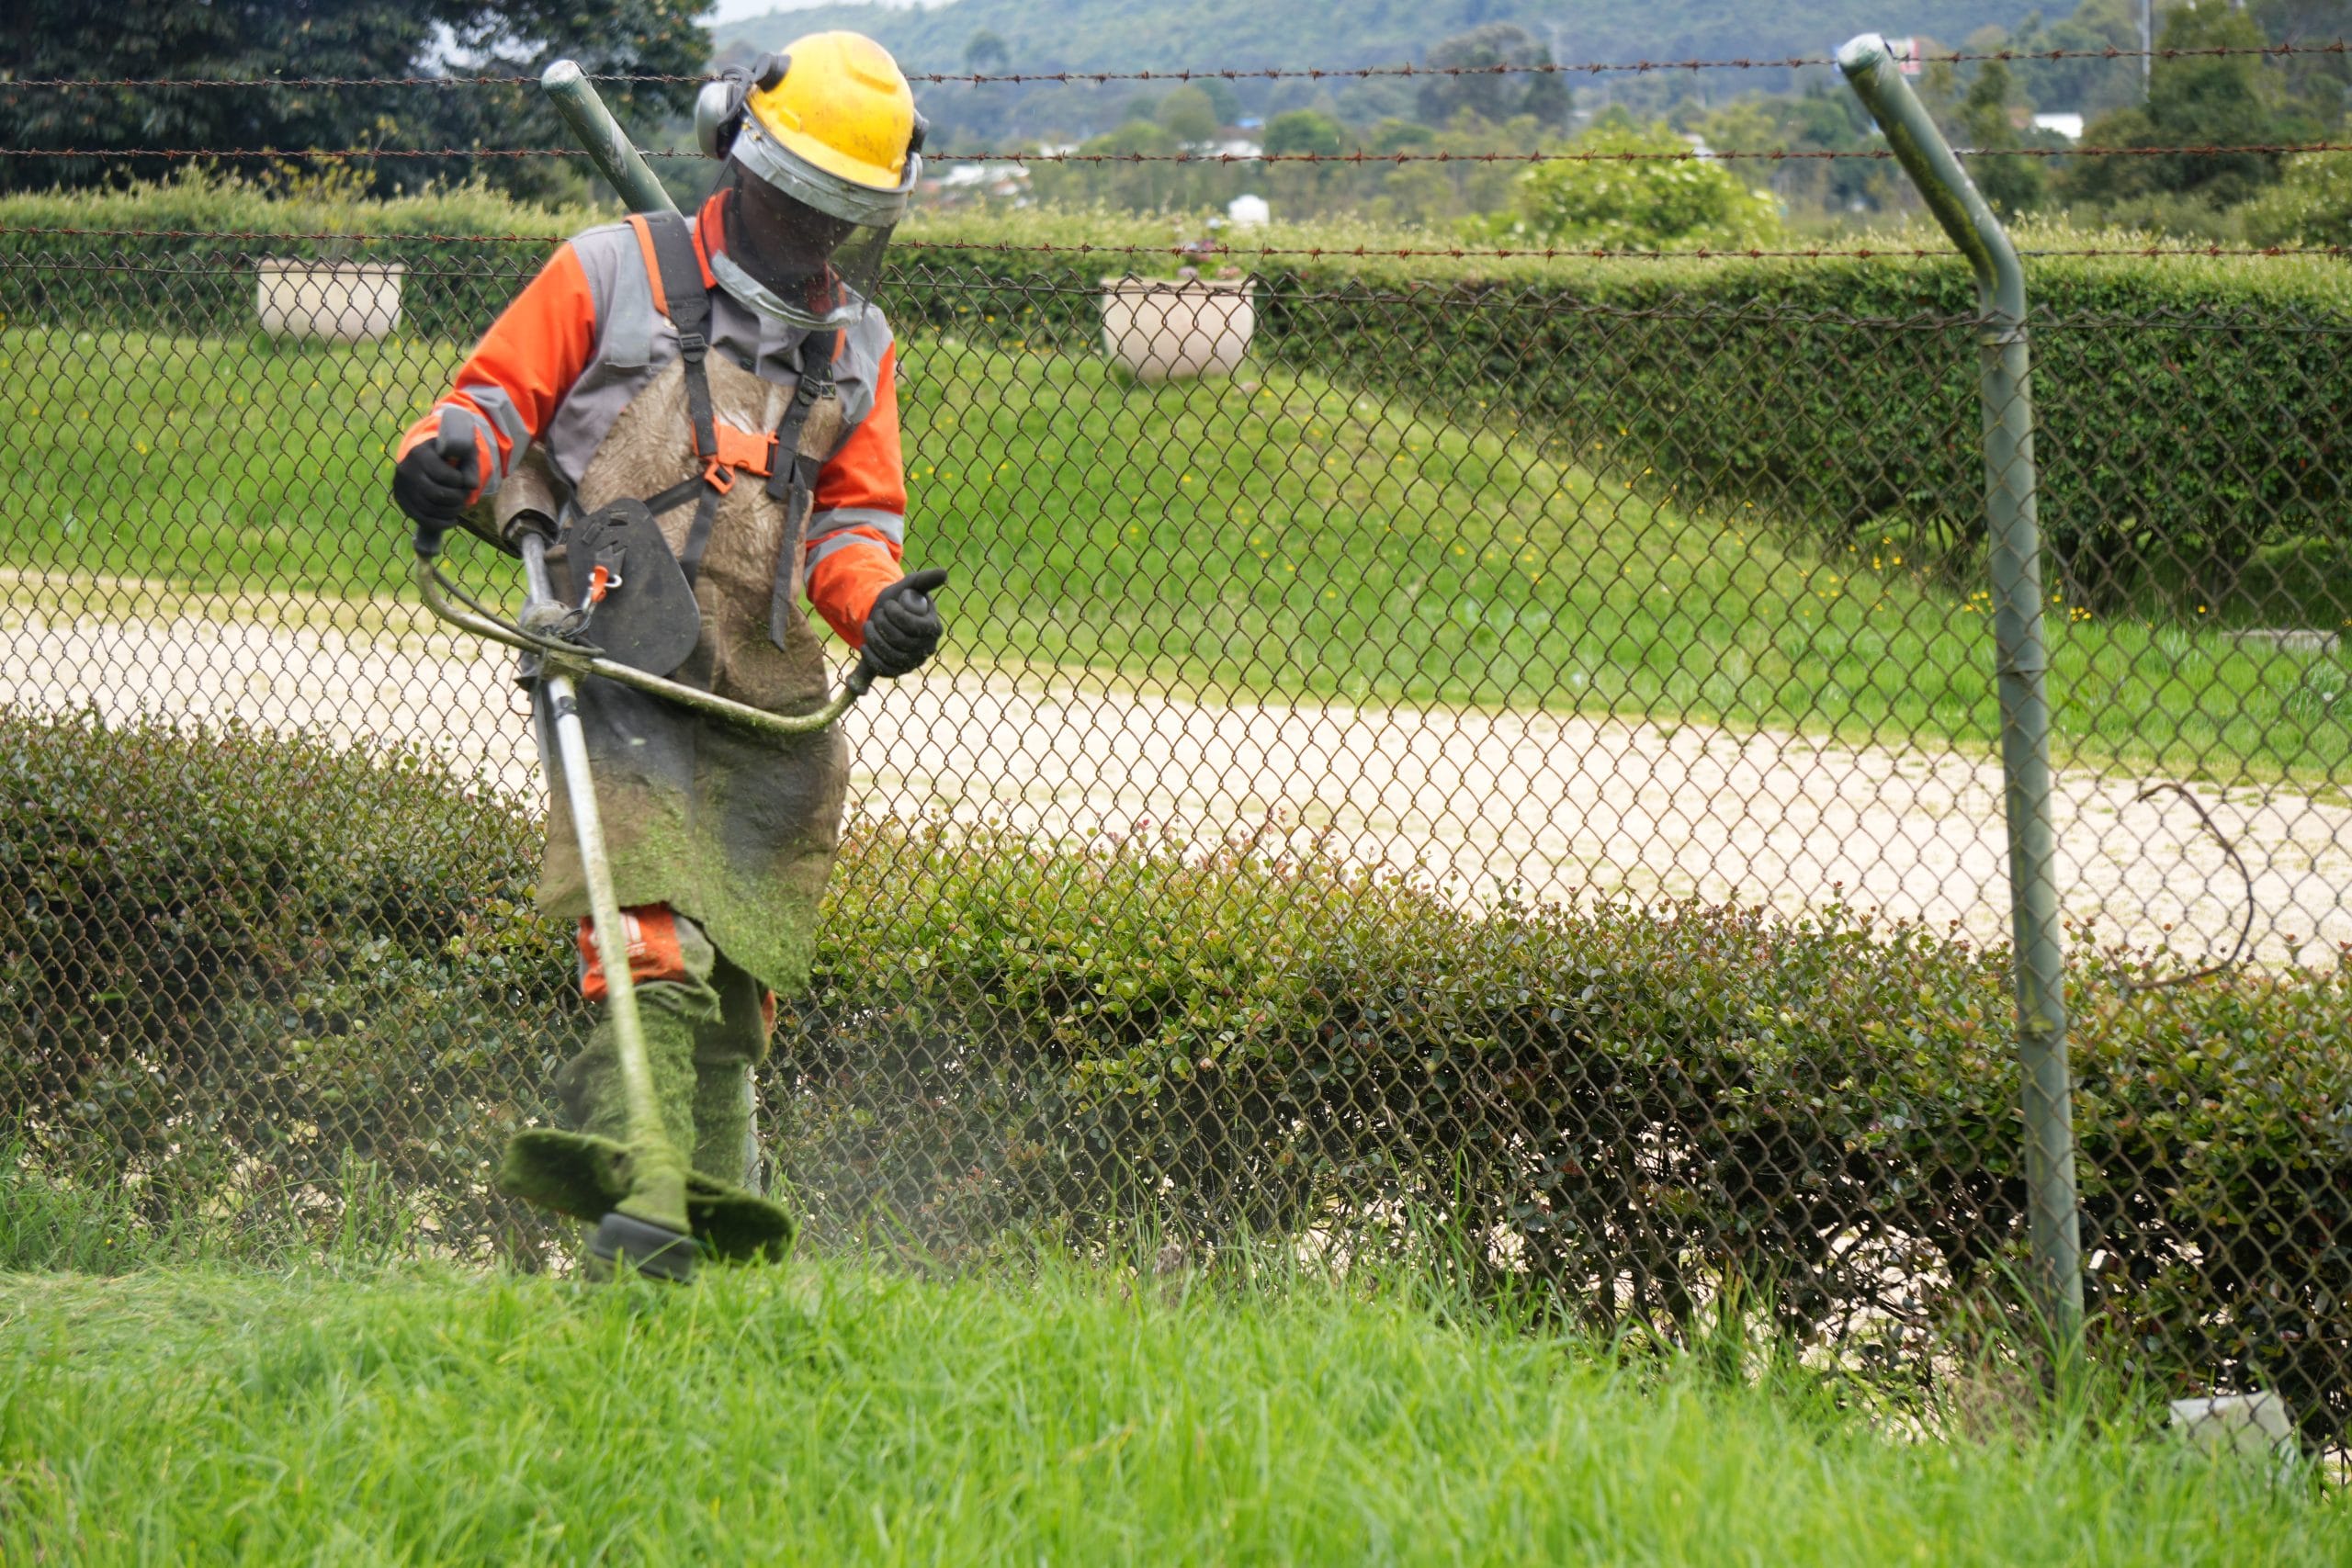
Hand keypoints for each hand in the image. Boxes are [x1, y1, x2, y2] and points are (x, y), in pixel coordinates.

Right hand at [393, 419, 479, 555]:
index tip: (468, 484)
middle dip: (456, 500)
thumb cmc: (450, 452)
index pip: (443, 476)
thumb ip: (470, 463)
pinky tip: (451, 520)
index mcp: (420, 453)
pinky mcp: (402, 500)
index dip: (460, 484)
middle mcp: (406, 470)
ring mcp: (401, 486)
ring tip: (459, 507)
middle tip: (465, 499)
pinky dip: (439, 522)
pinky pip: (420, 518)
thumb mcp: (463, 450)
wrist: (426, 451)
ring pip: (428, 508)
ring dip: (449, 511)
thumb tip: (472, 484)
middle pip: (435, 494)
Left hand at [860, 568, 947, 678]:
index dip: (899, 616)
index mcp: (934, 628)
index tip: (888, 605)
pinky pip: (885, 670)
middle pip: (903, 642)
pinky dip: (872, 657)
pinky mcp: (898, 671)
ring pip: (892, 656)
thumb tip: (944, 573)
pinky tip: (865, 645)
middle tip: (877, 614)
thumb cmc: (899, 599)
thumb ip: (927, 579)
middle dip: (884, 625)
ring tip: (868, 625)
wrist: (883, 616)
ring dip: (875, 639)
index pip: (918, 628)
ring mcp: (912, 661)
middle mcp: (927, 648)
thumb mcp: (911, 586)